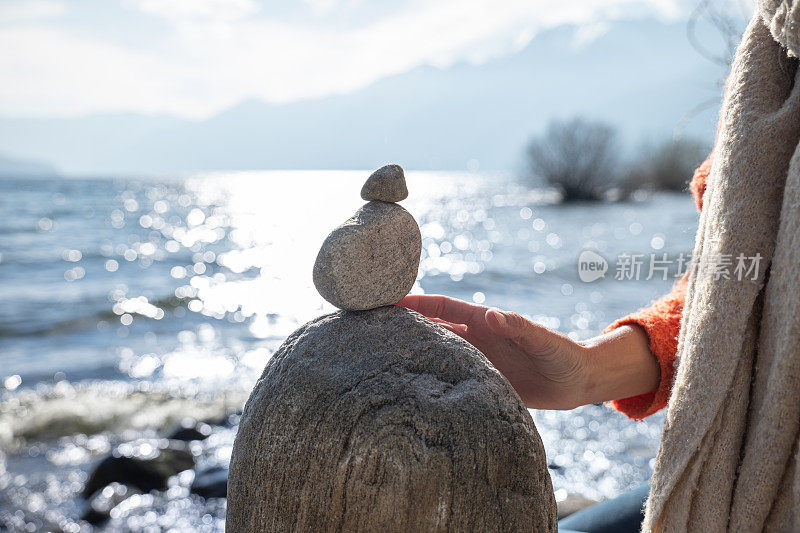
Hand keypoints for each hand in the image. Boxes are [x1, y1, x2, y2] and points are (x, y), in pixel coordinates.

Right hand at [399, 295, 658, 409]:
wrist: (577, 381)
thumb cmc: (563, 355)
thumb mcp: (542, 341)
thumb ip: (520, 327)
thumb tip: (491, 315)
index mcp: (485, 323)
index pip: (443, 308)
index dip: (417, 303)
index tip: (388, 300)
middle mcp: (476, 339)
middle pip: (432, 328)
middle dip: (405, 325)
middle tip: (371, 328)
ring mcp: (477, 360)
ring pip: (437, 352)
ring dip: (413, 351)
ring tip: (381, 357)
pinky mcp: (482, 381)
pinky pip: (449, 377)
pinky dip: (430, 378)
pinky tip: (411, 388)